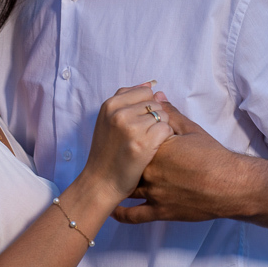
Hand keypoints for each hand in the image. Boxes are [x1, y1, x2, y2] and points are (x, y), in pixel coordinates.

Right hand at [83, 83, 173, 202]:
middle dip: (154, 117)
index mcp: (110, 104)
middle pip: (155, 103)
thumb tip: (150, 84)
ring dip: (160, 128)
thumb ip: (127, 100)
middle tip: (142, 135)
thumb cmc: (106, 152)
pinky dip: (164, 139)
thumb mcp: (107, 120)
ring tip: (147, 142)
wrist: (101, 182)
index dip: (147, 106)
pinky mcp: (143, 143)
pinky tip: (153, 149)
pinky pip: (167, 129)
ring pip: (163, 116)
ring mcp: (131, 128)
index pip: (144, 91)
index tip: (139, 121)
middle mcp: (120, 113)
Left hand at [112, 98, 241, 223]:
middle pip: (127, 164)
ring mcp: (154, 193)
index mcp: (155, 147)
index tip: (129, 138)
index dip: (131, 138)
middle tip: (119, 159)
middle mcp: (150, 170)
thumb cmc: (213, 156)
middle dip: (124, 161)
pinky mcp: (160, 211)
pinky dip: (121, 214)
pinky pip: (134, 216)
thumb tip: (157, 95)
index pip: (133, 139)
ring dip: (121, 184)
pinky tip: (114, 209)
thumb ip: (170, 113)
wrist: (231, 184)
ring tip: (113, 181)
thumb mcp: (191, 130)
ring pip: (127, 188)